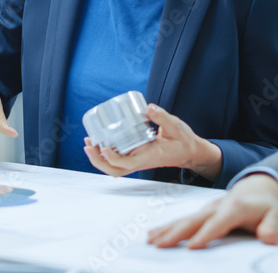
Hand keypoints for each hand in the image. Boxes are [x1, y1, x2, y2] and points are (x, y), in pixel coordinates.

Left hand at [83, 104, 220, 180]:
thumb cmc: (183, 141)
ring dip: (99, 159)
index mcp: (150, 156)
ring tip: (89, 143)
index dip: (114, 158)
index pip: (128, 163)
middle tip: (88, 145)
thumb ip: (162, 117)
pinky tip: (99, 141)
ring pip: (114, 168)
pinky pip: (117, 160)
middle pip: (115, 170)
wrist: (189, 152)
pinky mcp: (136, 156)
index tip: (104, 148)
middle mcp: (141, 161)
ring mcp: (138, 161)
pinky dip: (105, 154)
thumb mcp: (176, 126)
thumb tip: (148, 108)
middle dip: (98, 161)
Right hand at [147, 173, 277, 248]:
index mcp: (234, 208)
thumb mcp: (276, 215)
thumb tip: (268, 238)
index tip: (191, 246)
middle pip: (194, 221)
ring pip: (184, 220)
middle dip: (176, 233)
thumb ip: (272, 227)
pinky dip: (167, 227)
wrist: (257, 188)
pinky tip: (154, 234)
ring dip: (167, 230)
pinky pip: (182, 220)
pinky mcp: (201, 212)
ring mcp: (207, 208)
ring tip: (151, 240)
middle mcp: (216, 206)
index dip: (204, 235)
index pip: (217, 224)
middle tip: (161, 245)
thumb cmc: (264, 205)